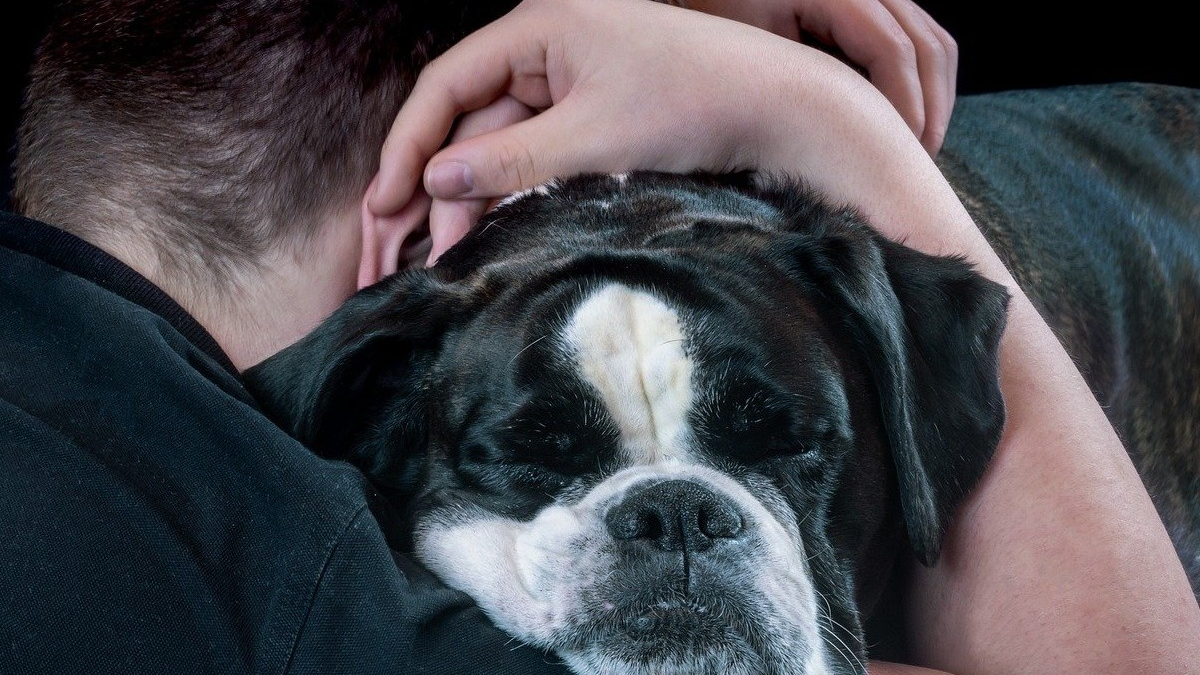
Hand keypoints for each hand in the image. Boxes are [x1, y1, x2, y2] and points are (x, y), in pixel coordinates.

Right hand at [365, 0, 925, 268]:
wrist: (782, 109)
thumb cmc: (694, 105)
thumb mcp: (592, 140)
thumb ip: (508, 162)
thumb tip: (434, 180)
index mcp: (537, 26)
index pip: (446, 84)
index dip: (408, 145)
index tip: (384, 201)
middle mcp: (546, 43)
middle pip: (469, 117)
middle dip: (441, 183)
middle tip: (416, 247)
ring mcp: (571, 76)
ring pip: (502, 140)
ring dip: (477, 195)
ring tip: (451, 255)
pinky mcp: (595, 108)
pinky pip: (538, 148)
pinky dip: (517, 188)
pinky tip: (495, 231)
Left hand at [684, 0, 956, 154]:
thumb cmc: (721, 20)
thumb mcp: (753, 50)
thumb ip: (806, 84)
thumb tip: (854, 137)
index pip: (892, 50)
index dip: (906, 106)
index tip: (901, 156)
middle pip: (929, 45)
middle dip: (932, 110)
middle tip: (918, 164)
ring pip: (936, 43)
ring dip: (937, 99)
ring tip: (917, 149)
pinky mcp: (880, 8)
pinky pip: (922, 41)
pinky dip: (925, 84)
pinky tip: (908, 123)